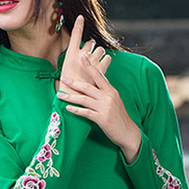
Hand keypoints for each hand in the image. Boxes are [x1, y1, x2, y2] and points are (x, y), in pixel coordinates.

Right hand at [55, 15, 110, 92]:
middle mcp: (82, 55)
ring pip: (100, 49)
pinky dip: (106, 60)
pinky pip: (107, 58)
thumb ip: (72, 61)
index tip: (81, 17)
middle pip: (91, 43)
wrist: (74, 98)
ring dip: (99, 54)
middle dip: (91, 48)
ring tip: (96, 63)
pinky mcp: (101, 69)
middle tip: (88, 57)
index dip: (78, 25)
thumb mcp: (64, 71)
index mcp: (70, 54)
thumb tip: (78, 56)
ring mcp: (92, 61)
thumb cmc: (67, 87)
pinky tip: (102, 66)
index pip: (75, 35)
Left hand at [56, 36, 141, 162]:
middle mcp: (108, 97)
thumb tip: (96, 84)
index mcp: (111, 90)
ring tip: (60, 95)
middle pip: (88, 86)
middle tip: (62, 78)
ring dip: (70, 97)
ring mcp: (104, 108)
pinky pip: (86, 113)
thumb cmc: (119, 117)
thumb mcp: (115, 100)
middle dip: (73, 82)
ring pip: (84, 99)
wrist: (128, 132)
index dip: (90, 66)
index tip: (82, 56)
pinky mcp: (102, 119)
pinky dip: (76, 110)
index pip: (99, 75)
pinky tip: (68, 108)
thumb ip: (105, 92)